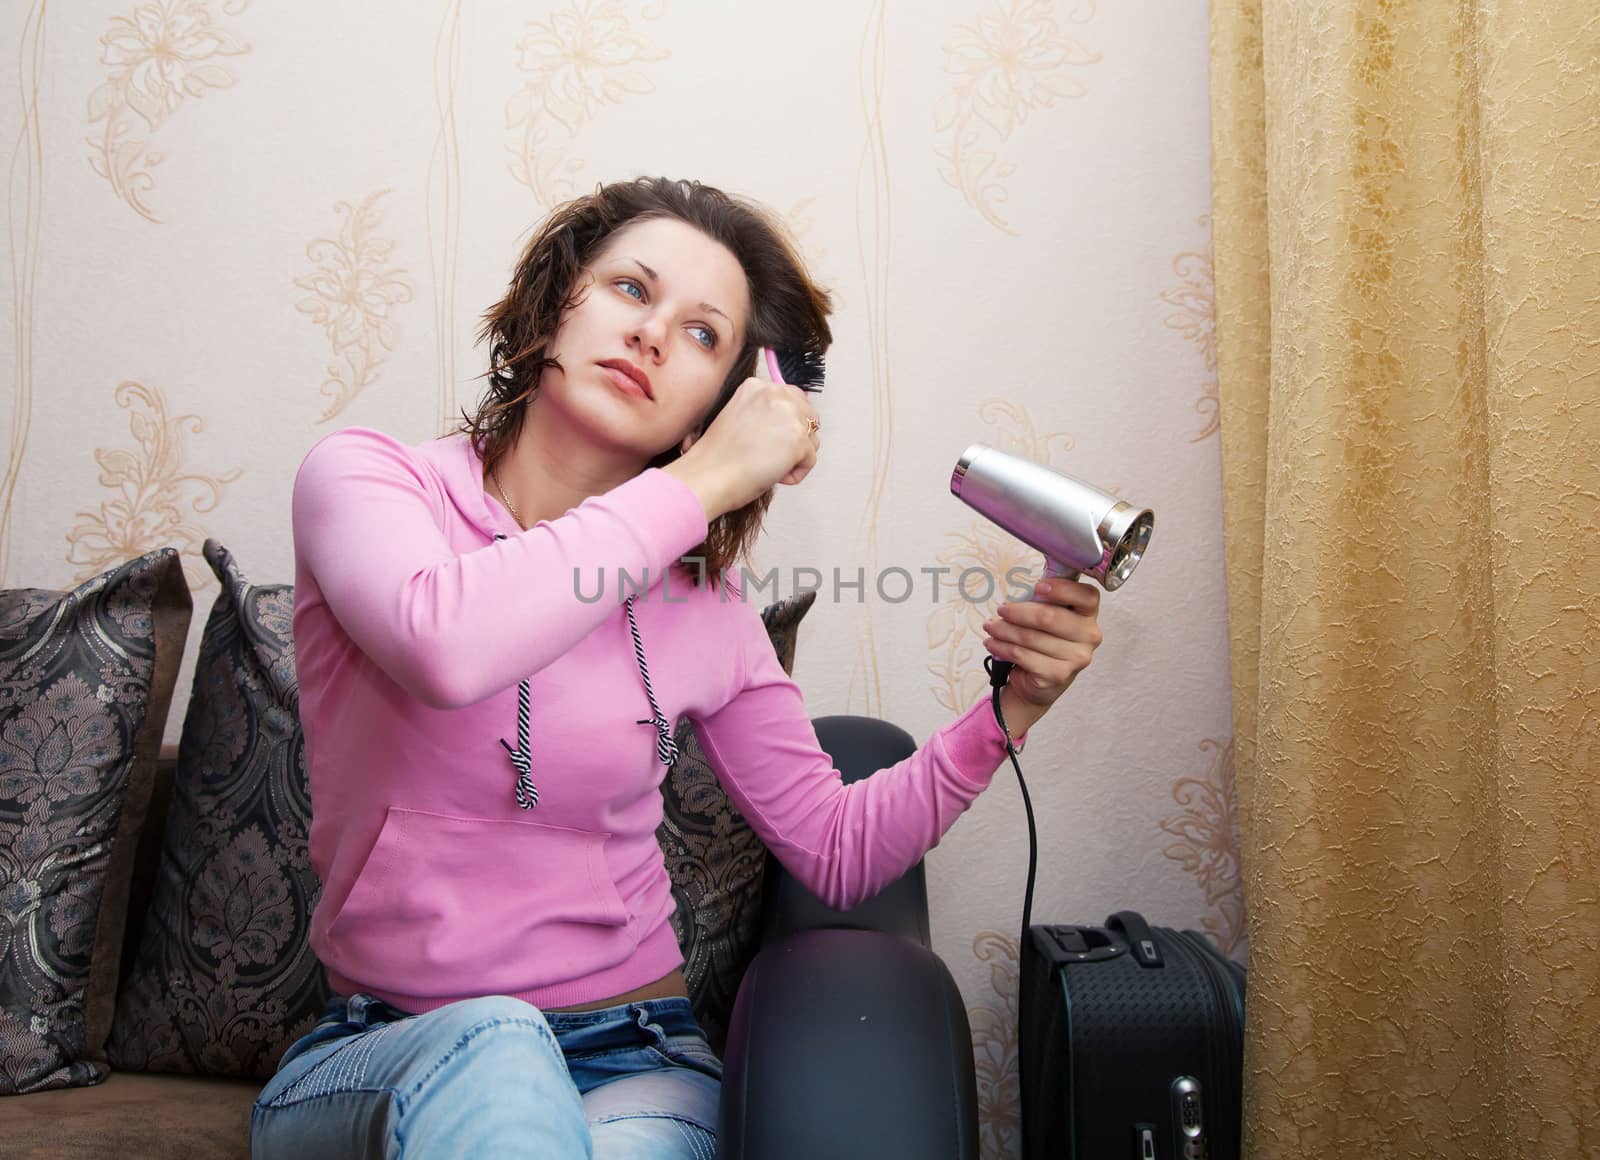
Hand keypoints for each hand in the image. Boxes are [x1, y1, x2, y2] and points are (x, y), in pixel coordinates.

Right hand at [664, 376, 819, 518]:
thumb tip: (788, 423)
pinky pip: (810, 461)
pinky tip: (773, 475)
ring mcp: (789, 414)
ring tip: (768, 465)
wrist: (708, 475)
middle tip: (771, 455)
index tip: (774, 439)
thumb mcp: (738, 416)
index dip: (788, 423)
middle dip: (797, 439)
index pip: (794, 397)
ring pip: (812, 439)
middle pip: (809, 416)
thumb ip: (764, 411)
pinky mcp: (798, 439)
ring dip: (795, 457)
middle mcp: (775, 394)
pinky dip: (795, 474)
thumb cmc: (718, 456)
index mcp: (757, 386)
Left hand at [981, 577, 1103, 737]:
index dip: (1063, 589)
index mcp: (1088, 614)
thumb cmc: (1044, 641)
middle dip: (1018, 612)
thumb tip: (1020, 593)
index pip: (1087, 596)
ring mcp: (1076, 658)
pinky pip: (1023, 655)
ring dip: (1004, 630)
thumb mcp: (1048, 616)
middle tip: (1001, 610)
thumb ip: (1043, 602)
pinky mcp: (1059, 675)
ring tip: (990, 627)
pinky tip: (992, 643)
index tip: (1038, 587)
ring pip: (1031, 637)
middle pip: (1050, 617)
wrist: (1041, 681)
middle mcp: (1089, 636)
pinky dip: (1003, 647)